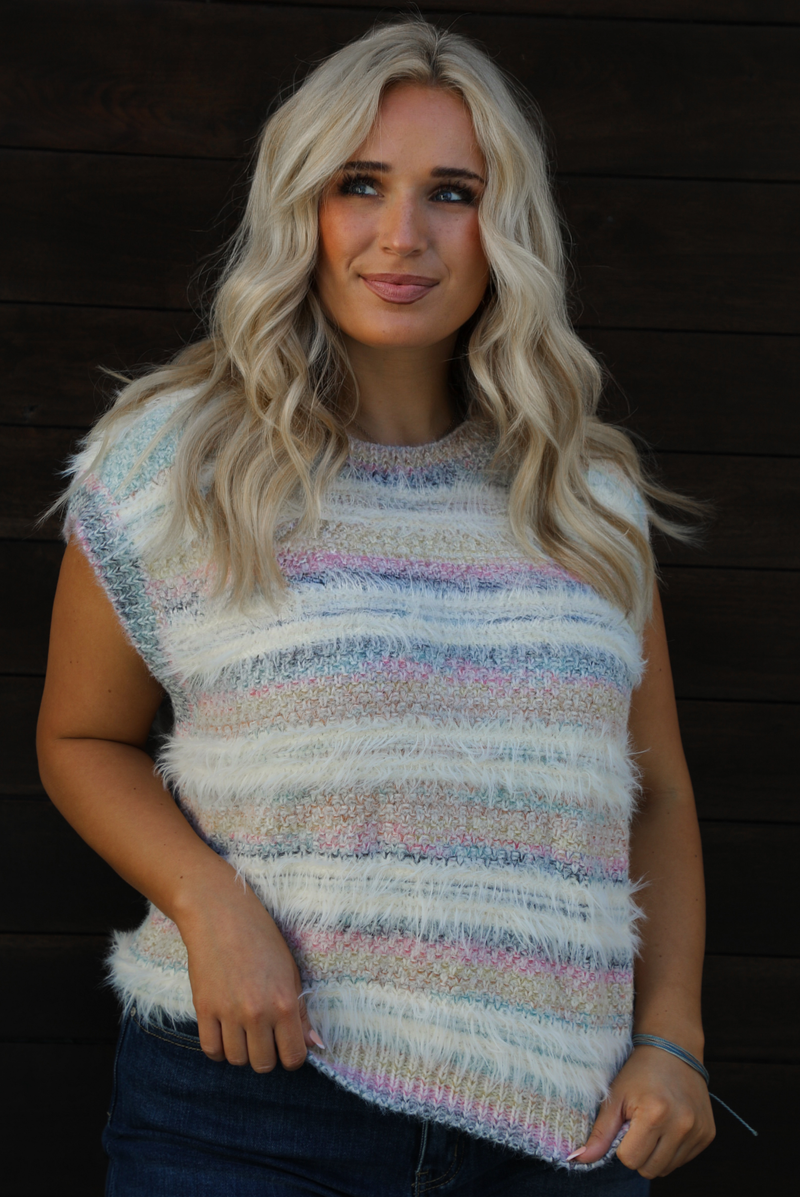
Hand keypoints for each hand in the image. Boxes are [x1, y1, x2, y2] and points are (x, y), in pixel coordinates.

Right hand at [176, 868, 323, 1072]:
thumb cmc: (262, 939)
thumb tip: (314, 1044)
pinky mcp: (204, 1009)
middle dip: (266, 1056)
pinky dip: (218, 1049)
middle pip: (263, 1064)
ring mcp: (228, 1012)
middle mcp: (257, 1012)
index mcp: (284, 1002)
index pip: (294, 1057)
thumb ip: (301, 1012)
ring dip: (241, 1052)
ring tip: (243, 1032)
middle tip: (264, 1037)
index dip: (292, 1056)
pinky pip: (211, 1050)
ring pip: (236, 1060)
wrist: (221, 916)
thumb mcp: (290, 971)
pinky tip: (224, 1033)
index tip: (286, 1046)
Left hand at [574, 1044, 715, 1176]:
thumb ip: (599, 1133)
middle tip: (638, 1125)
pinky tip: (669, 1124)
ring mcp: (698, 1131)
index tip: (626, 1124)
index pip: (630, 1160)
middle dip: (639, 1152)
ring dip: (656, 1153)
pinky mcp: (708, 1134)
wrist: (673, 1049)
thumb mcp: (615, 1097)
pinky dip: (672, 1149)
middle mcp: (681, 1125)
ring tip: (654, 1124)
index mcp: (655, 1114)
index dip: (622, 1146)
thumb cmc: (639, 1072)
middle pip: (649, 1169)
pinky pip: (683, 1160)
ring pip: (667, 1168)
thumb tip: (578, 1159)